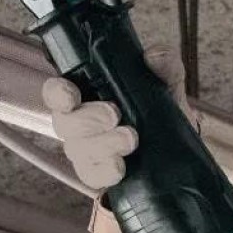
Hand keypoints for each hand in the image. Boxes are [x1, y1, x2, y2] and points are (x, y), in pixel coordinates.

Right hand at [42, 46, 195, 189]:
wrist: (176, 147)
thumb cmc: (158, 109)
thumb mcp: (166, 83)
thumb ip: (164, 65)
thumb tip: (153, 56)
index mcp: (86, 95)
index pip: (56, 92)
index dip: (57, 94)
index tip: (71, 96)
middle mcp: (78, 123)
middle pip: (64, 124)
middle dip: (88, 119)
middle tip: (114, 114)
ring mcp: (85, 151)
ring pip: (77, 150)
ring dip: (103, 144)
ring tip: (131, 139)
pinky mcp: (97, 174)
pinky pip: (91, 176)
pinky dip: (105, 171)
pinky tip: (122, 166)